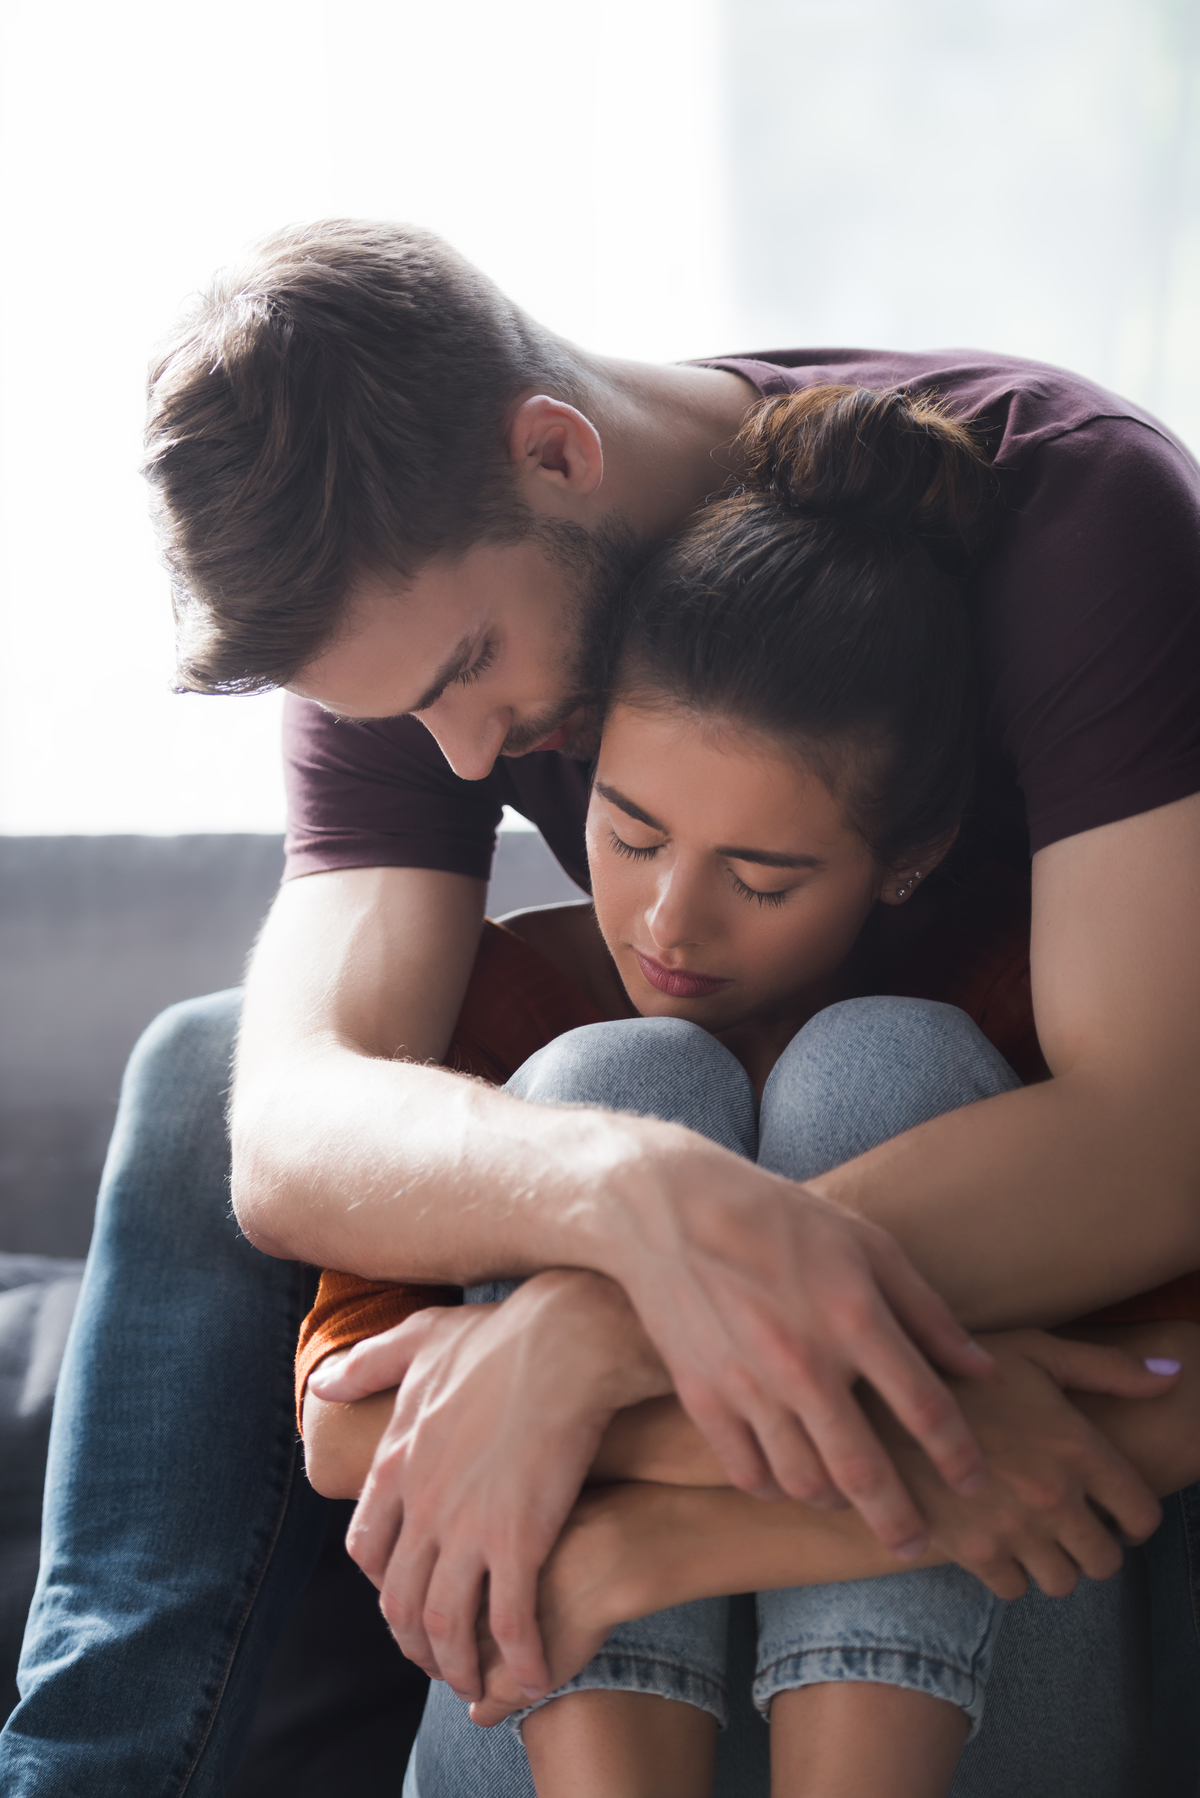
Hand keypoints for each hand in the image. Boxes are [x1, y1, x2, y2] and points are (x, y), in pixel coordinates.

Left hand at [310, 1269, 666, 1702]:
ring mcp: (466, 1526)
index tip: (407, 1595)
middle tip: (437, 1660)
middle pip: (399, 1602)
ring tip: (478, 1682)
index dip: (382, 1584)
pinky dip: (518, 1659)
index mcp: (397, 1462)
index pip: (367, 1548)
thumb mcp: (421, 1338)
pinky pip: (508, 1621)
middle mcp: (421, 1504)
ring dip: (456, 1665)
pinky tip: (534, 1675)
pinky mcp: (519, 1539)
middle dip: (414, 1644)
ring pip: (444, 1624)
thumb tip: (322, 1386)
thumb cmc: (502, 1334)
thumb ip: (368, 1365)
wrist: (567, 1339)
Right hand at [606, 1127, 994, 1553]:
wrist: (670, 1209)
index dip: (959, 1455)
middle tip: (918, 1543)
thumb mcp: (866, 1244)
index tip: (973, 1480)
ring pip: (805, 1482)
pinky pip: (747, 1473)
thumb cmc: (780, 1219)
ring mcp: (748, 1385)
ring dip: (838, 1504)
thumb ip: (927, 1310)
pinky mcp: (702, 1397)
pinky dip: (776, 1489)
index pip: (925, 1409)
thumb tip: (983, 1370)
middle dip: (901, 1520)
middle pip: (865, 1472)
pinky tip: (791, 1480)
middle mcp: (804, 1361)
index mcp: (854, 1316)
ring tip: (852, 1503)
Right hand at [868, 1329, 1172, 1597]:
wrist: (873, 1400)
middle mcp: (1054, 1494)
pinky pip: (1013, 1589)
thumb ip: (1105, 1368)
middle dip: (1095, 1545)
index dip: (1134, 1517)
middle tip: (1070, 1524)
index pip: (1141, 1515)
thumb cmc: (958, 1368)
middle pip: (1105, 1560)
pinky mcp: (972, 1551)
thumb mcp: (1033, 1351)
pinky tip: (993, 1536)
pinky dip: (1008, 1571)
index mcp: (1076, 1444)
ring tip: (1030, 1531)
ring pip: (1063, 1582)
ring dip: (1052, 1562)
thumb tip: (1173, 1376)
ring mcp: (1013, 1528)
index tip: (1114, 1510)